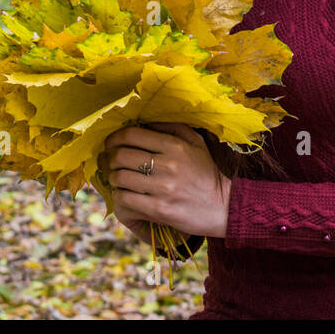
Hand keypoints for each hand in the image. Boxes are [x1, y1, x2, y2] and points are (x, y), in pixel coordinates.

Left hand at [99, 123, 230, 239]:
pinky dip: (120, 196)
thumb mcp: (197, 142)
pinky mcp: (159, 209)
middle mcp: (168, 165)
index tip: (110, 143)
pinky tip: (125, 194)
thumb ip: (172, 128)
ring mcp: (163, 188)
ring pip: (120, 178)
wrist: (224, 207)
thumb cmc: (207, 173)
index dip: (114, 138)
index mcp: (175, 146)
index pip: (131, 135)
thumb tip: (145, 123)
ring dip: (114, 178)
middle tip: (112, 162)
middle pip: (121, 156)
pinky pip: (125, 199)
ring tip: (118, 179)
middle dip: (111, 159)